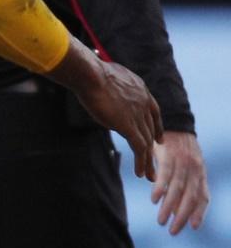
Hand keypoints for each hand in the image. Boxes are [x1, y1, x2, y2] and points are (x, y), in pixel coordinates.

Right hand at [70, 53, 163, 181]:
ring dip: (148, 161)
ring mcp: (138, 115)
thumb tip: (100, 87)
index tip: (158, 139)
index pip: (154, 111)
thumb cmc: (89, 71)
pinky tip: (140, 173)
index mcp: (140, 89)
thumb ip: (110, 85)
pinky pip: (140, 148)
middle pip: (151, 130)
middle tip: (154, 161)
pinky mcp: (129, 126)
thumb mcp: (105, 75)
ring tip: (150, 176)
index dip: (156, 127)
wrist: (90, 74)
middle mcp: (143, 102)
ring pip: (147, 142)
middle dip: (153, 147)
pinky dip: (141, 162)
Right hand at [151, 131, 208, 234]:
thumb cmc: (175, 146)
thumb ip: (179, 184)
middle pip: (190, 197)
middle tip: (172, 231)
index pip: (203, 197)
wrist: (173, 120)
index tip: (193, 227)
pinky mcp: (169, 155)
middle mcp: (195, 169)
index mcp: (200, 173)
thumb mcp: (182, 165)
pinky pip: (166, 175)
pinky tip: (154, 199)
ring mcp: (182, 162)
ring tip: (160, 221)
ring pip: (178, 190)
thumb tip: (171, 206)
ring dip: (169, 207)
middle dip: (182, 216)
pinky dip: (161, 188)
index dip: (199, 213)